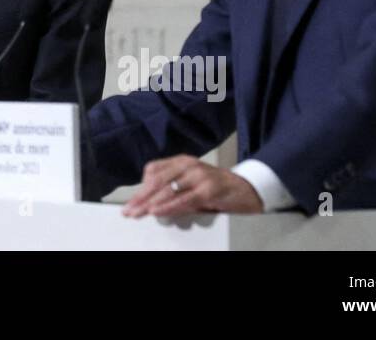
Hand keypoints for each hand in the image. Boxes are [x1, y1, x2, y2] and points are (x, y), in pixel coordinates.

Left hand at [122, 155, 262, 217]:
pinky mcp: (209, 189)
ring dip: (150, 203)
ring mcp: (199, 175)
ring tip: (138, 213)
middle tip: (128, 211)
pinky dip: (169, 206)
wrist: (247, 189)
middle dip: (141, 197)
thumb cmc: (217, 189)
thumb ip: (174, 190)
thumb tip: (150, 204)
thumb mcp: (192, 186)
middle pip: (157, 180)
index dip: (141, 187)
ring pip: (168, 189)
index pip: (154, 170)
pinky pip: (184, 199)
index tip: (130, 202)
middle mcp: (188, 165)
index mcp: (181, 161)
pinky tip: (157, 211)